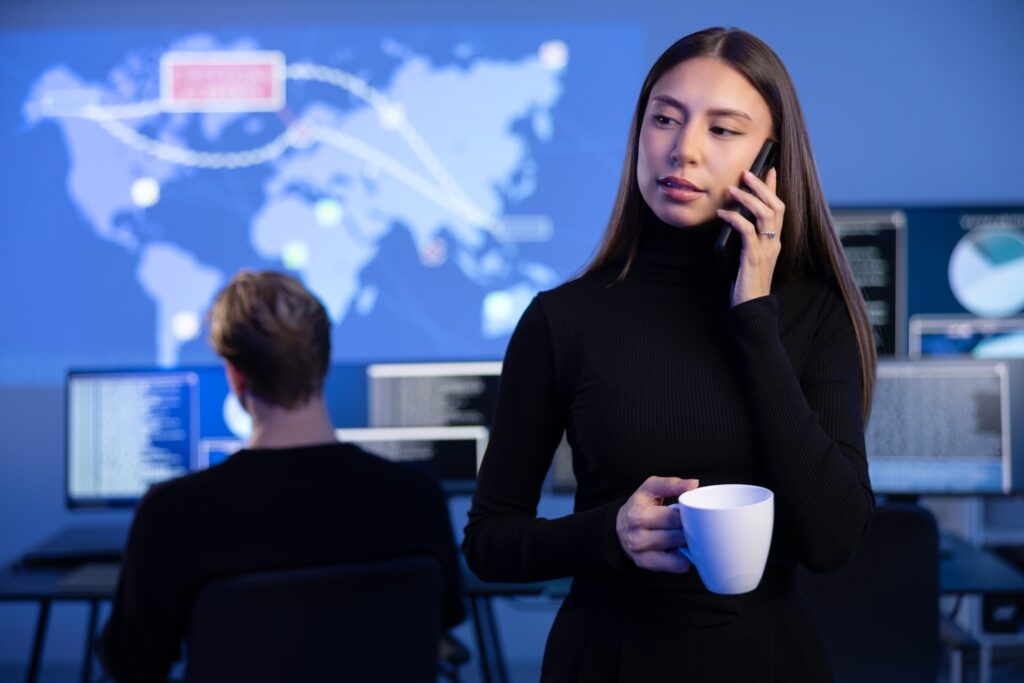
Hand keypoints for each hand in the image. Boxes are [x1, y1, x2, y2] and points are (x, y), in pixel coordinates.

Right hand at [615, 476, 698, 571]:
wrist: (620, 528)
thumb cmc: (639, 506)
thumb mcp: (650, 488)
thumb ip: (671, 484)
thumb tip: (693, 484)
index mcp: (638, 514)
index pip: (674, 517)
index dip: (688, 515)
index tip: (691, 513)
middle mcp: (637, 535)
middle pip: (679, 535)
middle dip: (690, 530)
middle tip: (691, 524)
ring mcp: (641, 552)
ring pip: (680, 552)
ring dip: (688, 544)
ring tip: (683, 535)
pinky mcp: (646, 564)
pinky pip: (678, 565)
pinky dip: (684, 558)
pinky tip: (678, 549)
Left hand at [716, 167, 785, 306]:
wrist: (751, 307)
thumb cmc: (747, 283)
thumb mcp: (749, 256)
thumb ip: (747, 239)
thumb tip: (734, 219)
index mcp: (774, 241)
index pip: (779, 208)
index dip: (774, 188)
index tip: (768, 169)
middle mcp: (774, 242)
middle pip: (776, 206)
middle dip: (762, 187)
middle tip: (747, 173)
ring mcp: (766, 249)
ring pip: (765, 215)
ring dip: (748, 199)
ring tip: (732, 189)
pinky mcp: (754, 257)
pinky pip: (747, 231)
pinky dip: (735, 219)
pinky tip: (723, 214)